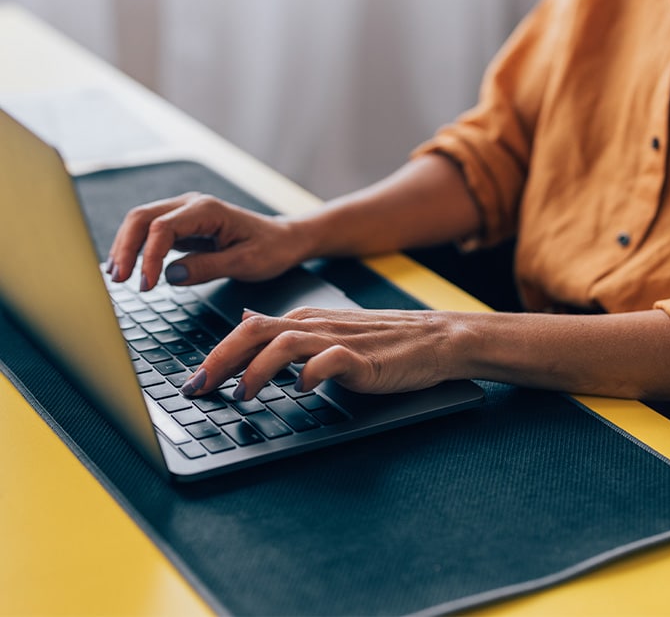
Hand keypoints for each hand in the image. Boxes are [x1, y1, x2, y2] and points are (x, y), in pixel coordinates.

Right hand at [107, 192, 307, 288]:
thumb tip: (170, 276)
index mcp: (207, 210)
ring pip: (142, 223)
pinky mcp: (184, 226)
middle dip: (126, 248)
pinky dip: (138, 249)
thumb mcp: (245, 263)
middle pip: (142, 218)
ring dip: (126, 247)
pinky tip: (130, 268)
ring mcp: (186, 214)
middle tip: (119, 280)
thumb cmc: (271, 249)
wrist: (285, 239)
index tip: (145, 284)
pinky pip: (152, 233)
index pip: (162, 228)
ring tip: (117, 277)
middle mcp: (192, 205)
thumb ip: (207, 268)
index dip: (148, 256)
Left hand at [181, 307, 461, 398]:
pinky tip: (302, 390)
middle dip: (220, 359)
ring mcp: (338, 339)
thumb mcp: (323, 330)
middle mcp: (314, 325)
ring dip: (258, 370)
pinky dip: (311, 373)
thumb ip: (284, 329)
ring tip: (242, 395)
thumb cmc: (377, 341)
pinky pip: (331, 360)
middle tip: (197, 388)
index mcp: (303, 320)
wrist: (431, 338)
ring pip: (286, 343)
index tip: (192, 383)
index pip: (248, 331)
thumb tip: (245, 320)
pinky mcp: (363, 358)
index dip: (215, 356)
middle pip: (256, 331)